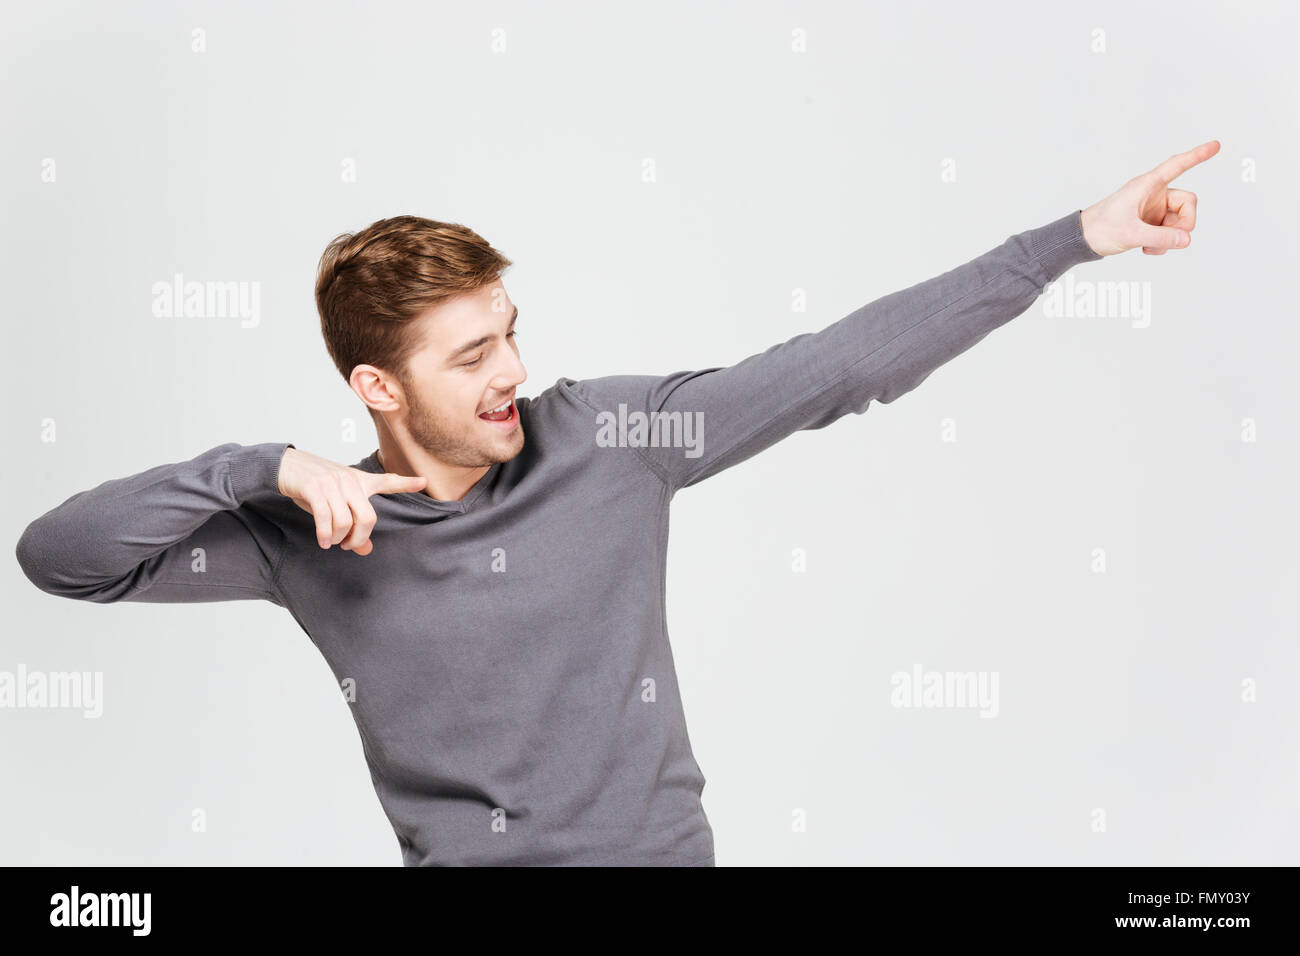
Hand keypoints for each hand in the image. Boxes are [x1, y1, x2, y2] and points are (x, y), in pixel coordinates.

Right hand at [276, 446, 426, 554]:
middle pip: (368, 517)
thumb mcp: (336, 503)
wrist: (285, 466)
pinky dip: (325, 535)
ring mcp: (332, 483)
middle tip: (348, 545)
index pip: (387, 481)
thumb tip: (367, 550)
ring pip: (345, 521)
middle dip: (359, 538)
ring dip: (338, 539)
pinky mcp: (314, 488)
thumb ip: (354, 524)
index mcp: (360, 481)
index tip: (424, 481)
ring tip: (331, 542)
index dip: (406, 483)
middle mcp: (350, 480)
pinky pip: (325, 518)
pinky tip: (323, 541)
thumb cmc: (314, 486)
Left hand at [1080, 140, 1219, 256]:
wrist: (1082, 240)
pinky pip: (1171, 232)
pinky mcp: (1152, 222)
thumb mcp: (1131, 234)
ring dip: (1171, 237)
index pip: (1176, 166)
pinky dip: (1163, 243)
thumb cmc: (1101, 229)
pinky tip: (1146, 249)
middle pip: (1188, 203)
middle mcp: (1154, 194)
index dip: (1197, 156)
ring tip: (1149, 247)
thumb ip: (1160, 238)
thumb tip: (1187, 240)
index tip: (1216, 145)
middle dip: (1184, 223)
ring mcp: (1154, 209)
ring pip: (1181, 221)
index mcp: (1147, 185)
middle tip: (1172, 240)